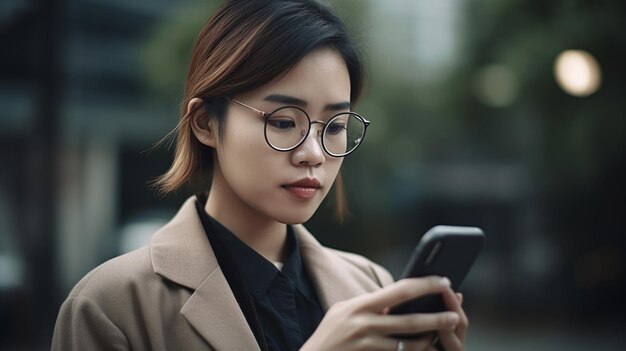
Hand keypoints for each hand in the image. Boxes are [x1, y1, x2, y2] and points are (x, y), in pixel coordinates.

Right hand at [300, 276, 465, 350]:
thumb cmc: (330, 334)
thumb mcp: (344, 312)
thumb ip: (370, 305)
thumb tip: (398, 296)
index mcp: (360, 305)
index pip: (399, 290)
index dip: (424, 285)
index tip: (442, 281)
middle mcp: (363, 323)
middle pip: (409, 320)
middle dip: (435, 318)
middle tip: (454, 316)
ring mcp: (366, 343)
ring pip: (407, 344)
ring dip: (427, 341)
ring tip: (440, 337)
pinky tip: (423, 349)